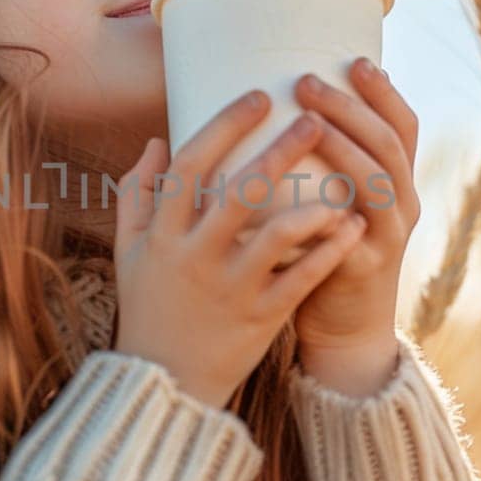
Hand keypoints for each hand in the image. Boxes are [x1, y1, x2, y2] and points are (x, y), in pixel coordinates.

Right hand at [112, 91, 366, 410]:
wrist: (163, 383)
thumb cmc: (148, 307)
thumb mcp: (128, 251)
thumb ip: (136, 195)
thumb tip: (156, 143)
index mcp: (162, 234)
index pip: (190, 166)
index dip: (224, 126)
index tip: (259, 96)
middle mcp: (195, 257)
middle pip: (240, 191)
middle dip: (281, 150)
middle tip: (314, 119)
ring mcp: (230, 289)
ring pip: (277, 236)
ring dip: (313, 203)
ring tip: (341, 179)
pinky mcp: (260, 319)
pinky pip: (302, 278)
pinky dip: (330, 250)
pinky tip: (352, 224)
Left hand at [290, 58, 419, 356]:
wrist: (344, 330)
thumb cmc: (322, 253)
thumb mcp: (331, 201)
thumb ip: (317, 163)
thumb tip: (269, 107)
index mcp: (395, 183)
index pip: (402, 127)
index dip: (384, 93)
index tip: (355, 59)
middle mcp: (401, 204)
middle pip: (387, 144)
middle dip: (351, 108)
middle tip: (307, 81)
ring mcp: (388, 237)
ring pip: (376, 181)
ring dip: (345, 146)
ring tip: (309, 121)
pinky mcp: (363, 269)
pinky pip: (350, 235)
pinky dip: (327, 212)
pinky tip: (300, 192)